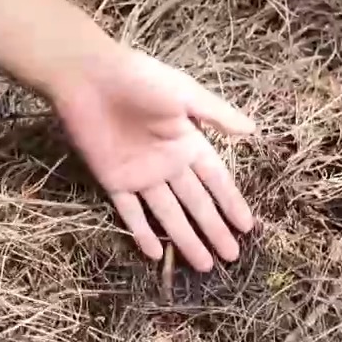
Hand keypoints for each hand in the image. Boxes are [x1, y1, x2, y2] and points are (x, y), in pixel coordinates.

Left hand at [53, 49, 256, 271]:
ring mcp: (141, 175)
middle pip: (196, 203)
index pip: (216, 180)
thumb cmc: (140, 78)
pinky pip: (130, 212)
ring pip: (168, 214)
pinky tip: (156, 254)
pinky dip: (141, 233)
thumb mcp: (185, 93)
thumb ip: (217, 114)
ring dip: (185, 239)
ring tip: (204, 265)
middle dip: (214, 229)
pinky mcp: (113, 181)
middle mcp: (167, 163)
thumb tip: (254, 131)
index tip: (248, 227)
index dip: (231, 203)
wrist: (88, 77)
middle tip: (232, 256)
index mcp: (187, 142)